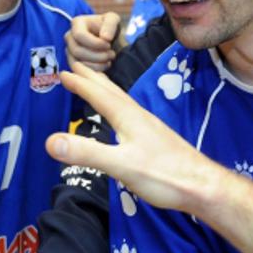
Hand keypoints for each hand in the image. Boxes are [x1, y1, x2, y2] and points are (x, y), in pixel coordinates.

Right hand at [46, 61, 226, 214]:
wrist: (203, 187)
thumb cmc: (164, 176)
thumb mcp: (120, 165)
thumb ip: (86, 153)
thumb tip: (50, 141)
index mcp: (128, 118)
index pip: (99, 95)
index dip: (80, 84)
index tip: (62, 72)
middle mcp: (139, 117)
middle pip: (111, 92)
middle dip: (92, 79)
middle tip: (77, 66)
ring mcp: (150, 128)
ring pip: (122, 101)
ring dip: (106, 90)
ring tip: (97, 85)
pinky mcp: (156, 140)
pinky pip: (130, 114)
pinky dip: (118, 107)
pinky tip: (123, 119)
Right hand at [65, 12, 120, 71]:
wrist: (111, 40)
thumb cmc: (110, 28)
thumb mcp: (114, 20)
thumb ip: (110, 25)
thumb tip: (105, 37)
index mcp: (77, 23)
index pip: (80, 35)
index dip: (95, 43)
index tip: (109, 44)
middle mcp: (69, 36)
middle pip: (77, 51)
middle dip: (97, 55)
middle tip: (112, 54)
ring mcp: (69, 50)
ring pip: (77, 63)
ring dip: (97, 64)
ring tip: (110, 59)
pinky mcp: (73, 62)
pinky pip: (79, 70)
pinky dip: (94, 70)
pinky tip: (105, 65)